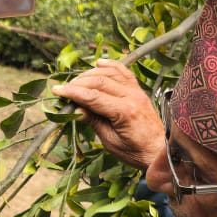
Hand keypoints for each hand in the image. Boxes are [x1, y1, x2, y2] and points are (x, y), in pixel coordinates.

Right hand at [51, 59, 165, 169]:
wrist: (159, 151)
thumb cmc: (135, 152)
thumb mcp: (110, 141)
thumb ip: (94, 122)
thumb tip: (75, 109)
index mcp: (124, 112)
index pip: (92, 96)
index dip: (72, 92)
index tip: (57, 91)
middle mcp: (132, 96)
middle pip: (99, 82)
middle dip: (78, 83)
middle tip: (63, 89)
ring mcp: (137, 91)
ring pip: (110, 73)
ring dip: (90, 74)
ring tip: (76, 81)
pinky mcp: (139, 91)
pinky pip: (124, 72)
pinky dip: (110, 66)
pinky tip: (99, 64)